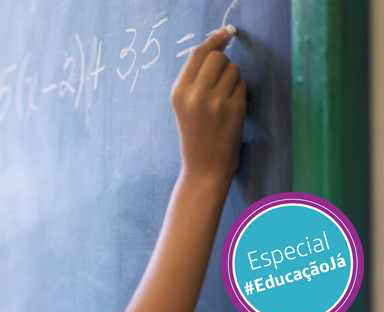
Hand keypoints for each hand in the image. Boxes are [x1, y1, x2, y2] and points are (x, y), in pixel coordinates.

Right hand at [170, 27, 246, 182]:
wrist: (203, 168)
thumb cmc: (195, 136)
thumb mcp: (183, 106)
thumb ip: (194, 79)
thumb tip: (215, 49)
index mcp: (179, 92)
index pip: (197, 54)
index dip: (213, 41)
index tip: (223, 34)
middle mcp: (195, 94)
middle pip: (217, 58)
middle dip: (224, 63)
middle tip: (222, 80)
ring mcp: (215, 101)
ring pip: (233, 69)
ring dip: (233, 79)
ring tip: (224, 99)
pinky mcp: (234, 109)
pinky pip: (242, 86)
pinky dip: (240, 93)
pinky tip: (231, 109)